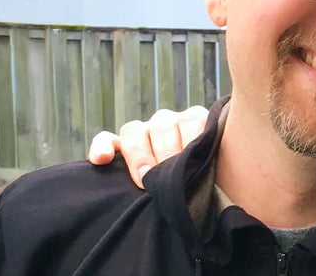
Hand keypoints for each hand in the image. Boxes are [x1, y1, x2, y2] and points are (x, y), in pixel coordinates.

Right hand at [87, 105, 208, 188]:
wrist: (190, 195)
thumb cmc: (208, 181)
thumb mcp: (215, 168)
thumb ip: (212, 164)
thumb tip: (214, 177)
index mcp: (195, 123)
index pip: (192, 120)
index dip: (191, 140)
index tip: (191, 161)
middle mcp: (168, 123)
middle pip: (161, 125)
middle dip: (166, 153)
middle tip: (169, 177)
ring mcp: (144, 133)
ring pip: (135, 130)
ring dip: (139, 154)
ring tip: (145, 178)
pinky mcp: (120, 146)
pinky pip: (107, 139)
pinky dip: (102, 147)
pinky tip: (101, 160)